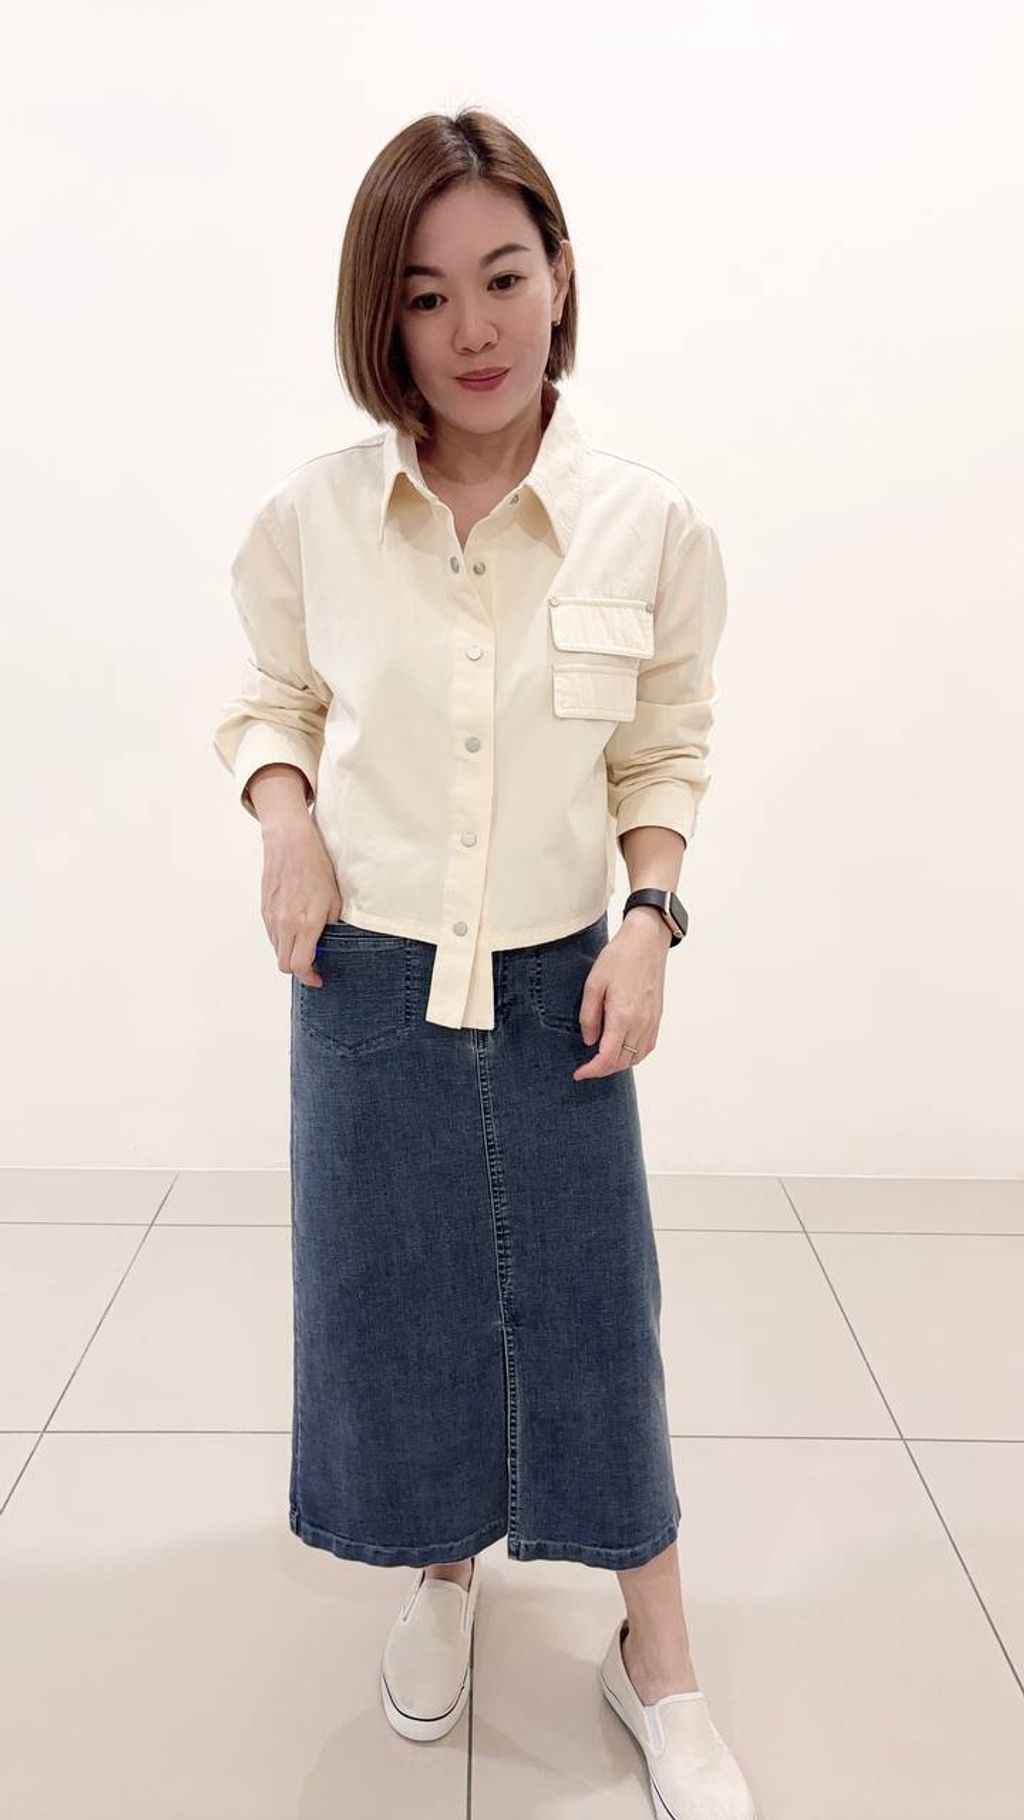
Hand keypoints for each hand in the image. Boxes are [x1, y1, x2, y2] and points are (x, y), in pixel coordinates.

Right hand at [260, 817, 342, 987]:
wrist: (290, 842)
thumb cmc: (316, 866)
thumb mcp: (334, 899)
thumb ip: (331, 926)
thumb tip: (327, 943)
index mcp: (305, 924)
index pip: (300, 965)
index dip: (309, 977)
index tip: (318, 978)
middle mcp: (284, 924)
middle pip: (284, 964)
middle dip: (299, 970)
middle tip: (314, 965)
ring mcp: (271, 917)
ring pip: (277, 949)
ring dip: (290, 952)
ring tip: (306, 943)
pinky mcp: (264, 909)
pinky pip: (272, 934)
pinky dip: (282, 938)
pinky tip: (295, 927)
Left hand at [572, 908, 671, 1079]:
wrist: (646, 942)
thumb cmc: (618, 958)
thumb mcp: (593, 984)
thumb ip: (589, 1016)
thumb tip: (589, 1041)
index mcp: (622, 1016)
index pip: (607, 1057)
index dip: (592, 1070)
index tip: (579, 1074)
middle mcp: (640, 1023)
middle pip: (622, 1062)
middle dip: (602, 1070)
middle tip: (586, 1068)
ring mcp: (652, 1021)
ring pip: (636, 1057)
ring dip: (618, 1064)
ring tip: (601, 1060)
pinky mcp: (657, 1017)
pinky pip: (647, 1047)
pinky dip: (634, 1056)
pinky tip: (622, 1050)